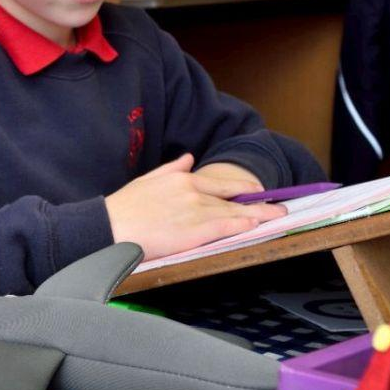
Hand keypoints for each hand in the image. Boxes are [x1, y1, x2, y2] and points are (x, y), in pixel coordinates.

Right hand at [105, 154, 284, 260]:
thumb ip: (171, 169)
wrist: (109, 227)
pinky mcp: (195, 231)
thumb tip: (188, 158)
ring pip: (234, 211)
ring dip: (259, 214)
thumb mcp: (146, 180)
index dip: (242, 189)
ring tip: (278, 216)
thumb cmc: (123, 208)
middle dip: (259, 202)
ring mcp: (195, 211)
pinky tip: (257, 225)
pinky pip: (226, 226)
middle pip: (233, 197)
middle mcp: (192, 191)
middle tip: (280, 205)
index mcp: (181, 179)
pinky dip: (244, 224)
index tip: (259, 192)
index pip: (220, 184)